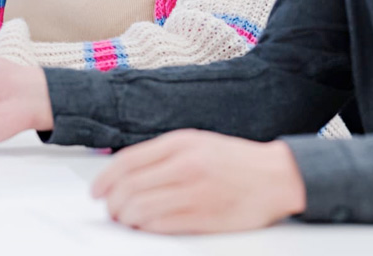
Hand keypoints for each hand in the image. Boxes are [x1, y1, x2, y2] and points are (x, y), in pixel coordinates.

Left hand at [91, 130, 306, 233]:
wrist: (276, 177)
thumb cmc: (236, 161)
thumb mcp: (197, 143)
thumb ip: (162, 155)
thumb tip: (125, 174)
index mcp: (180, 143)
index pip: (127, 162)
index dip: (104, 180)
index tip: (96, 191)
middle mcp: (185, 165)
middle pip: (129, 188)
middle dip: (113, 203)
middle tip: (112, 210)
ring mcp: (194, 192)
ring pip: (140, 209)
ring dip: (127, 219)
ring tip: (127, 221)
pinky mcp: (203, 217)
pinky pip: (160, 226)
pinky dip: (146, 229)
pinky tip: (146, 227)